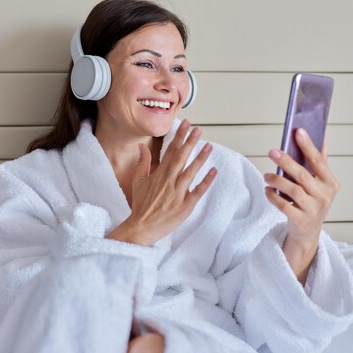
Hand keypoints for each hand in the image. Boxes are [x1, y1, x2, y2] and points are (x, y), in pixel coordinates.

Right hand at [115, 120, 216, 245]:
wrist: (142, 227)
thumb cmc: (141, 205)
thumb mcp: (138, 181)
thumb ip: (143, 162)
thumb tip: (142, 146)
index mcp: (159, 174)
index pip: (171, 151)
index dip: (179, 137)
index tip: (186, 125)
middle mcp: (169, 181)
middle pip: (181, 158)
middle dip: (190, 142)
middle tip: (199, 129)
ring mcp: (178, 194)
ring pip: (191, 172)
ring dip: (200, 158)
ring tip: (209, 146)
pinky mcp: (186, 206)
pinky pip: (198, 191)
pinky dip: (206, 181)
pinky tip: (214, 171)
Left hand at [264, 129, 339, 280]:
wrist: (308, 233)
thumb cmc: (312, 201)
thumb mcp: (319, 183)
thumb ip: (320, 161)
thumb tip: (323, 136)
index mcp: (330, 183)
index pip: (318, 161)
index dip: (308, 146)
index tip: (298, 131)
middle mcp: (324, 196)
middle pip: (303, 175)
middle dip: (286, 161)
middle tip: (272, 151)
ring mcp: (313, 210)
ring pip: (293, 190)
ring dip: (276, 180)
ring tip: (266, 175)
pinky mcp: (301, 220)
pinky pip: (284, 206)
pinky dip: (273, 196)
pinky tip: (267, 190)